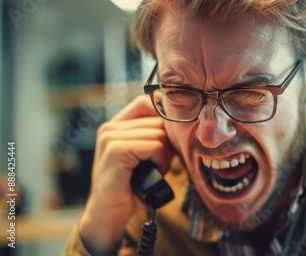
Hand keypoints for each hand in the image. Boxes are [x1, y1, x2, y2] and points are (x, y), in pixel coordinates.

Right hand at [78, 96, 170, 253]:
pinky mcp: (116, 150)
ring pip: (159, 134)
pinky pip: (155, 146)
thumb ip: (157, 135)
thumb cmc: (133, 185)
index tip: (172, 137)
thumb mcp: (146, 154)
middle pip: (158, 120)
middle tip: (159, 164)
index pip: (147, 102)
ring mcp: (111, 137)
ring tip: (153, 170)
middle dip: (167, 143)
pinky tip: (153, 173)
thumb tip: (184, 119)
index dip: (164, 118)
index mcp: (116, 125)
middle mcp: (110, 127)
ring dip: (164, 156)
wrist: (110, 213)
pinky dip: (161, 162)